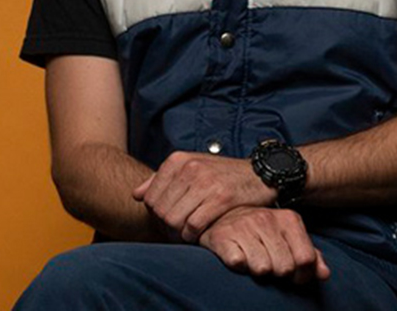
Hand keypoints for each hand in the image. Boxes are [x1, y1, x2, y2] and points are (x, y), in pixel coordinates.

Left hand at [133, 151, 276, 242]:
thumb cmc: (221, 175)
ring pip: (174, 220)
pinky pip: (194, 226)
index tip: (168, 222)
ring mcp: (205, 182)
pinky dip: (193, 236)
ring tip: (188, 234)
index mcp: (178, 160)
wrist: (259, 174)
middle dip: (166, 227)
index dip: (156, 216)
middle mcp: (189, 168)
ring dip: (179, 234)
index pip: (149, 198)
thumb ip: (161, 180)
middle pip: (160, 212)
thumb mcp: (191, 168)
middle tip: (178, 232)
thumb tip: (136, 195)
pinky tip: (200, 235)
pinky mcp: (221, 198)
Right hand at [199, 206, 329, 283]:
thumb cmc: (262, 231)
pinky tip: (238, 255)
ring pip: (262, 269)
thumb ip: (309, 255)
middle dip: (278, 273)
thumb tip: (324, 274)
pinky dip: (239, 265)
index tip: (293, 275)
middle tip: (270, 263)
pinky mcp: (222, 237)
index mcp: (288, 219)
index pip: (305, 259)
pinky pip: (238, 263)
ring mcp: (244, 227)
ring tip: (254, 258)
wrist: (224, 215)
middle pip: (284, 268)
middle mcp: (266, 219)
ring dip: (258, 270)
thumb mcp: (289, 237)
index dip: (302, 275)